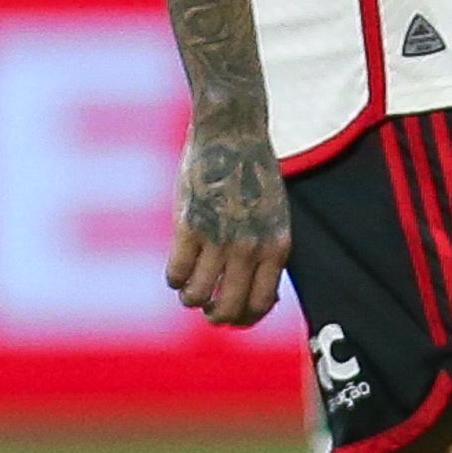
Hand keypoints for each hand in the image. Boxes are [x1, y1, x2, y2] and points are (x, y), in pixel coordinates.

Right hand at [166, 120, 291, 326]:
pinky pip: (175, 273)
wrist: (232, 133)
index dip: (243, 319)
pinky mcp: (189, 225)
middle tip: (207, 306)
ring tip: (190, 285)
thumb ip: (266, 255)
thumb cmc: (252, 176)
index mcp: (277, 247)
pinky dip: (174, 277)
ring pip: (196, 296)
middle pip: (227, 309)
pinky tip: (178, 264)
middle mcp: (251, 247)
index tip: (231, 315)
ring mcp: (219, 237)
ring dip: (190, 297)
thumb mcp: (273, 217)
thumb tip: (260, 300)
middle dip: (214, 315)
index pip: (260, 306)